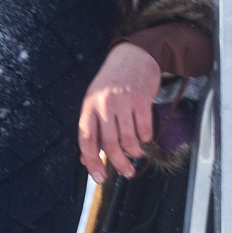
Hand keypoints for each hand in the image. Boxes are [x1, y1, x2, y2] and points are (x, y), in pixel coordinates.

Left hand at [77, 42, 162, 181]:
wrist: (133, 55)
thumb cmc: (112, 82)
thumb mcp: (95, 102)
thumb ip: (92, 128)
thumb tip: (86, 159)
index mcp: (89, 106)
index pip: (86, 139)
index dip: (91, 161)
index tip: (99, 177)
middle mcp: (104, 104)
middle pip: (110, 144)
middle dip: (118, 164)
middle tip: (126, 173)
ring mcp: (123, 101)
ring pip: (128, 139)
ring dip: (134, 152)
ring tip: (136, 154)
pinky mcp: (141, 98)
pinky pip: (144, 128)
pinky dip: (145, 138)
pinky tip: (144, 138)